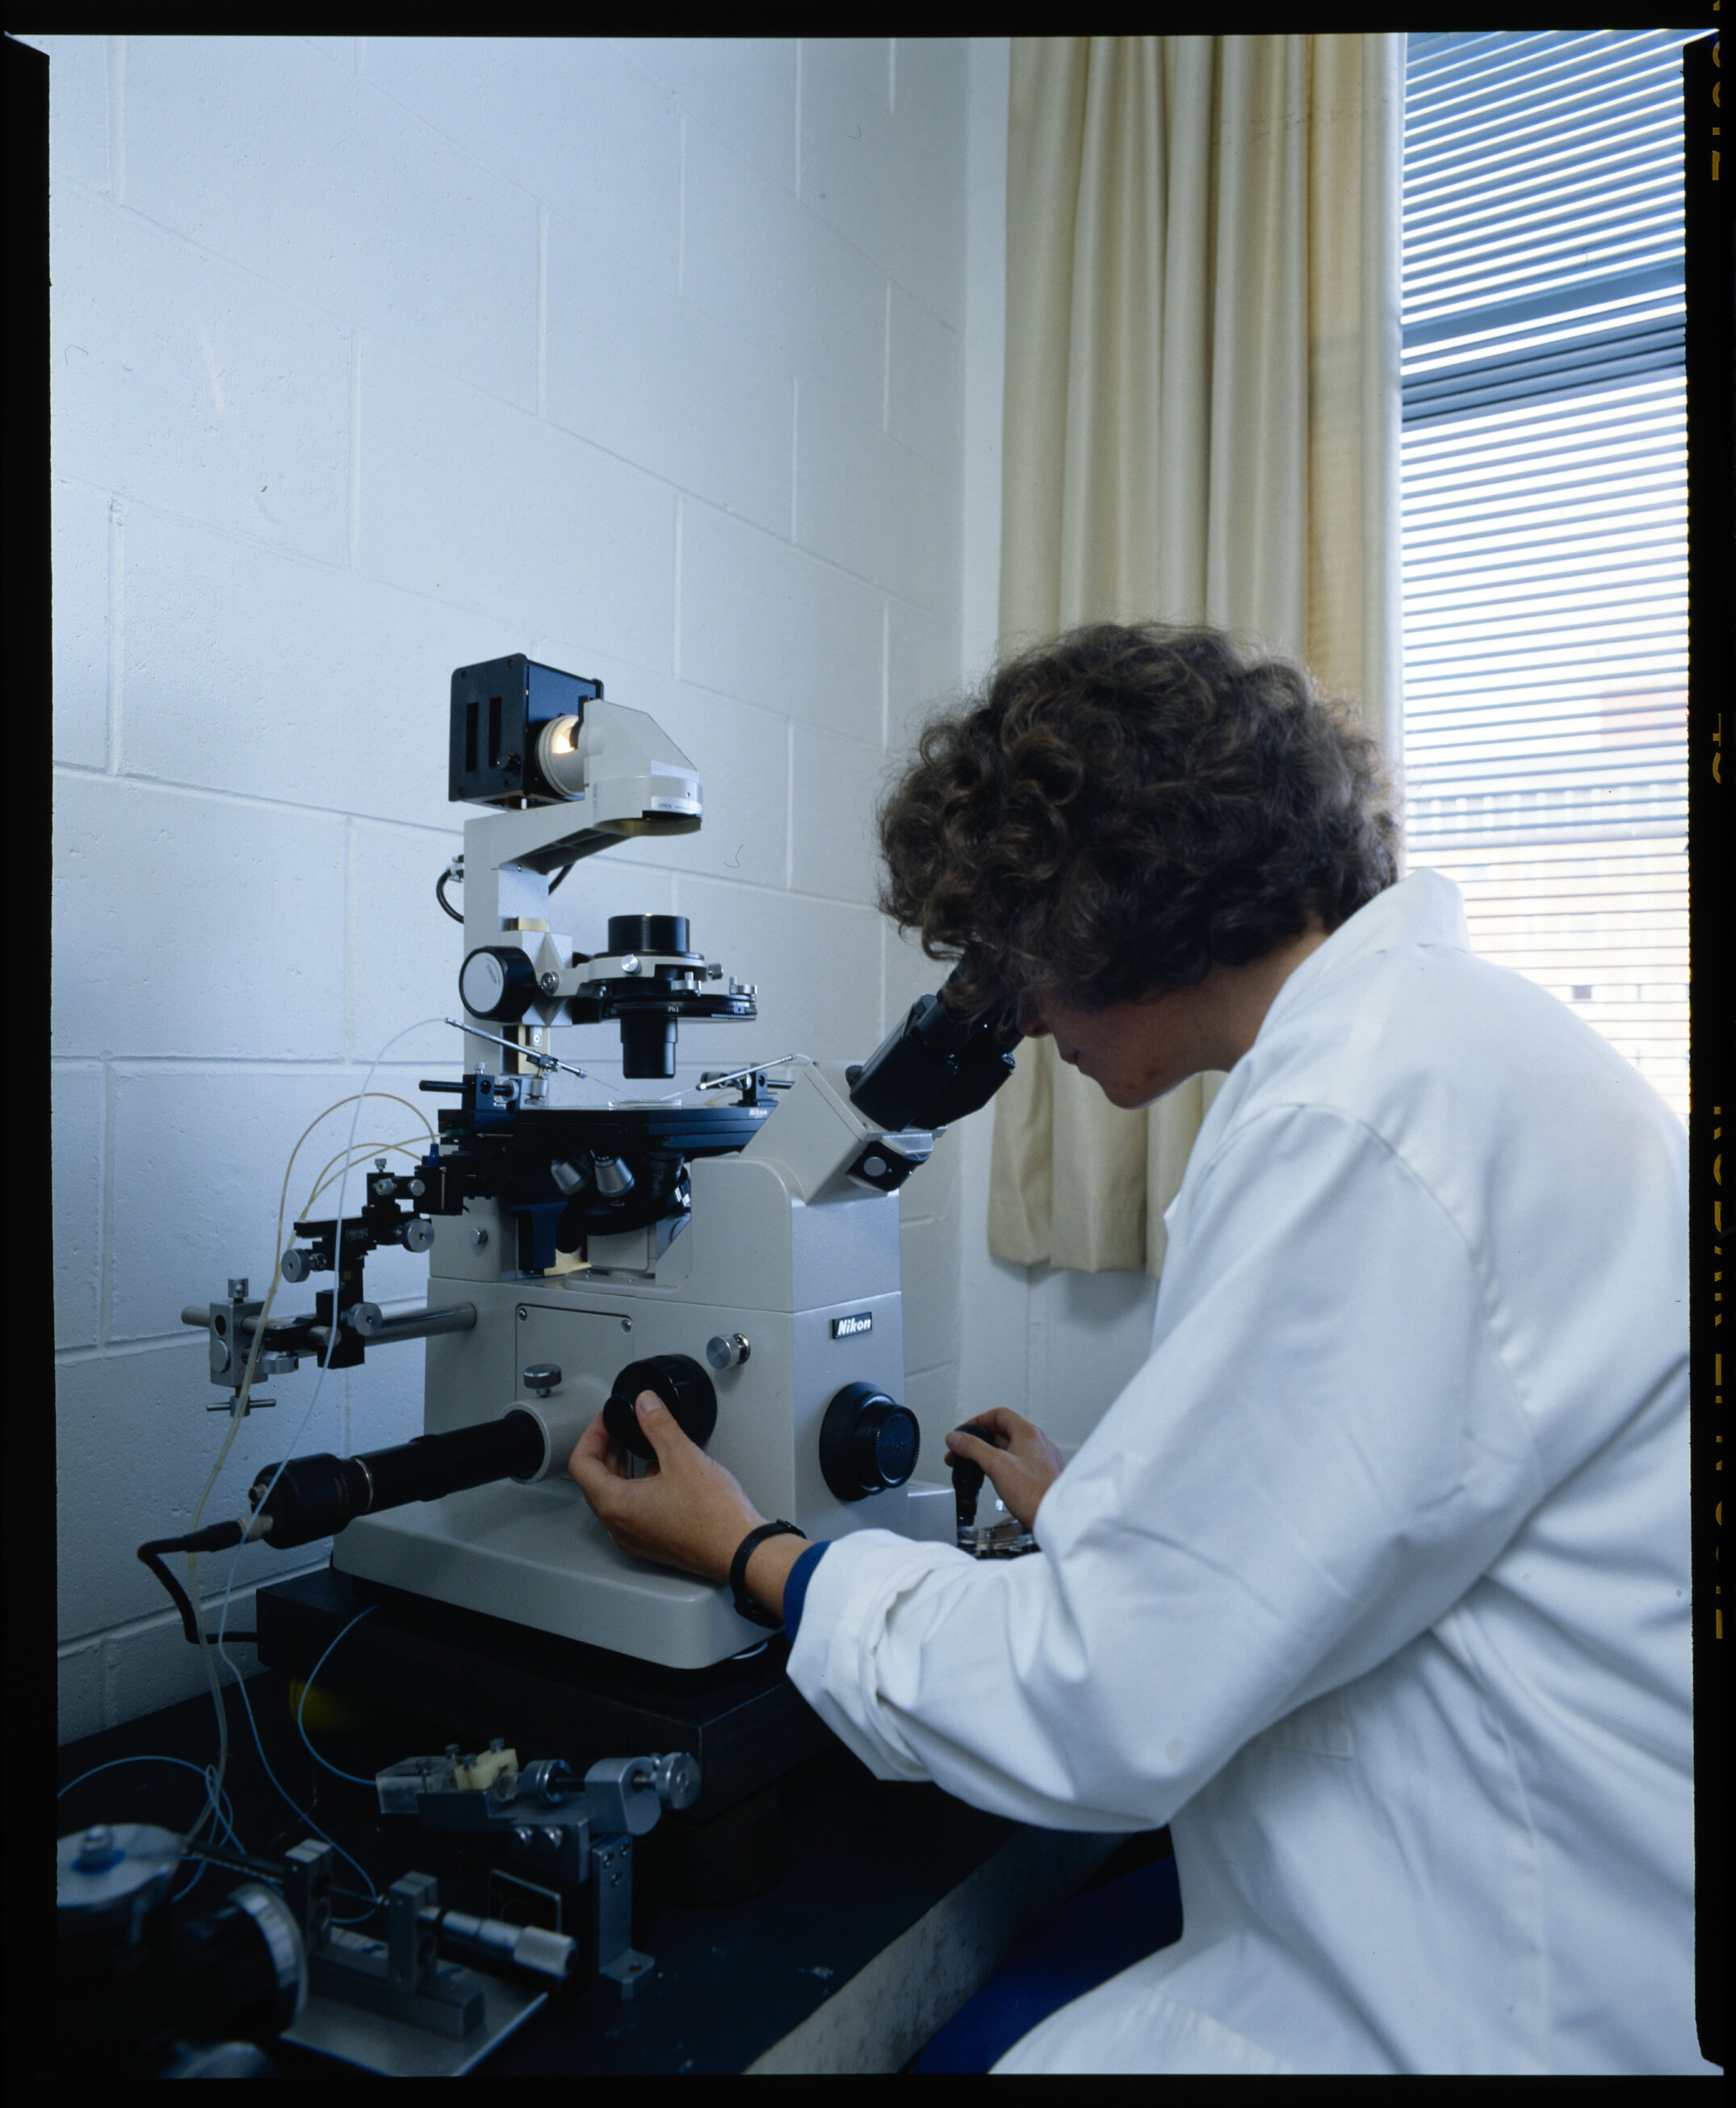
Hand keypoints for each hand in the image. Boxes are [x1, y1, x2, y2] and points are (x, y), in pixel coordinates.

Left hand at [567, 1392, 764, 1583]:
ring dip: (620, 1469)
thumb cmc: (714, 1516)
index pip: (581, 1465)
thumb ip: (658, 1424)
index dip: (592, 1435)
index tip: (606, 1421)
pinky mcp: (654, 1543)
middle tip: (619, 1429)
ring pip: (613, 1498)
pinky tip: (660, 1473)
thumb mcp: (683, 1457)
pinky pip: (632, 1512)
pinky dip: (636, 1488)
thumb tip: (645, 1404)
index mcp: (616, 1505)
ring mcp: (636, 1538)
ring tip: (638, 1447)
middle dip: (605, 1450)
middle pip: (593, 1482)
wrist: (741, 1550)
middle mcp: (619, 1526)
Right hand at [943, 1407, 1064, 1529]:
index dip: (979, 1420)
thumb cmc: (1034, 1493)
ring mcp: (1042, 1459)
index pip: (999, 1415)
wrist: (1056, 1518)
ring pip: (1011, 1449)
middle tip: (963, 1453)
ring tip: (975, 1467)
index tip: (965, 1432)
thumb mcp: (996, 1465)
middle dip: (980, 1441)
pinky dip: (1003, 1467)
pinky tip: (996, 1480)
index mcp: (1028, 1433)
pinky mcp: (1043, 1476)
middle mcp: (1038, 1443)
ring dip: (990, 1455)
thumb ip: (973, 1448)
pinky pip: (1019, 1464)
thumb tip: (955, 1437)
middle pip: (1003, 1432)